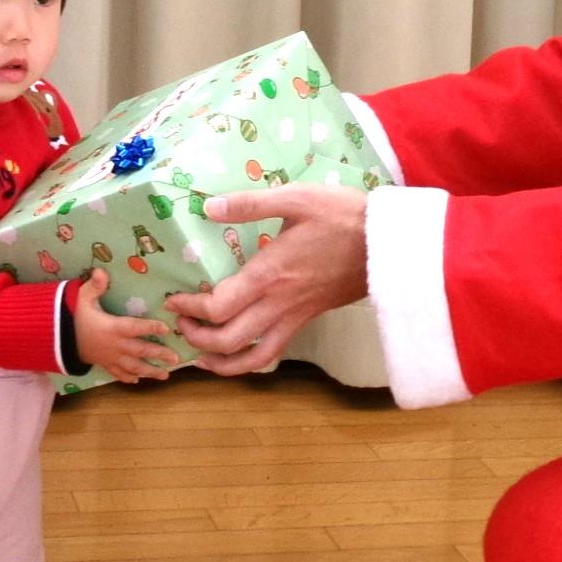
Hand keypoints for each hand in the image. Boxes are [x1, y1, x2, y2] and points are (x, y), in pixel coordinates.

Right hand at [73, 270, 176, 384]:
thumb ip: (94, 286)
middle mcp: (115, 345)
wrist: (54, 339)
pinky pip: (117, 373)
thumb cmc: (71, 316)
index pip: (135, 327)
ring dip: (150, 371)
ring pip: (133, 367)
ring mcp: (109, 357)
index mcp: (113, 327)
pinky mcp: (102, 364)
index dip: (151, 327)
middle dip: (158, 355)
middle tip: (175, 358)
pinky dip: (127, 378)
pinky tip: (137, 381)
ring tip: (165, 375)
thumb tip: (101, 271)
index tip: (166, 328)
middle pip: (140, 351)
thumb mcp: (81, 298)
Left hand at [165, 184, 367, 375]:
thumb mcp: (296, 198)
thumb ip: (250, 204)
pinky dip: (250, 361)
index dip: (189, 309)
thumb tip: (208, 207)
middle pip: (228, 340)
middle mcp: (278, 303)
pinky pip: (274, 351)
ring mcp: (294, 316)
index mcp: (269, 274)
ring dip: (222, 362)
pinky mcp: (307, 320)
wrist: (387, 244)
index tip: (174, 300)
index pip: (218, 307)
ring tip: (203, 354)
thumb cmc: (342, 217)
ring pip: (253, 358)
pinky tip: (239, 352)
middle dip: (197, 338)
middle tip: (181, 324)